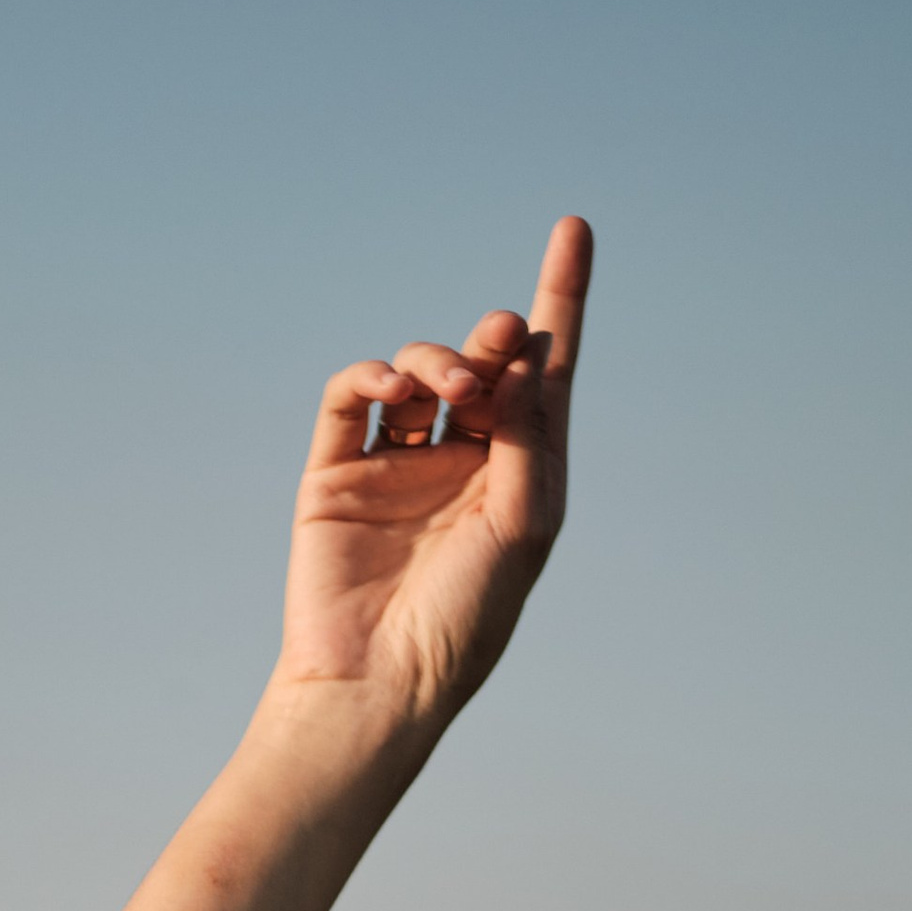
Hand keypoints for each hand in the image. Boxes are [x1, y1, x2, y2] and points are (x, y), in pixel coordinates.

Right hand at [274, 214, 591, 735]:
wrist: (377, 681)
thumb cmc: (463, 622)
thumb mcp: (520, 526)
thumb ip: (525, 436)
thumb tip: (519, 356)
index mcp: (517, 475)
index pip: (544, 372)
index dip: (561, 299)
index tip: (575, 229)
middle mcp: (460, 462)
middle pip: (483, 364)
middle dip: (493, 340)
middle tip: (496, 345)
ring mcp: (397, 464)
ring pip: (420, 372)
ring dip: (440, 360)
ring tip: (449, 388)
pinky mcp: (337, 472)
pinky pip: (353, 396)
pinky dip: (372, 373)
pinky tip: (394, 386)